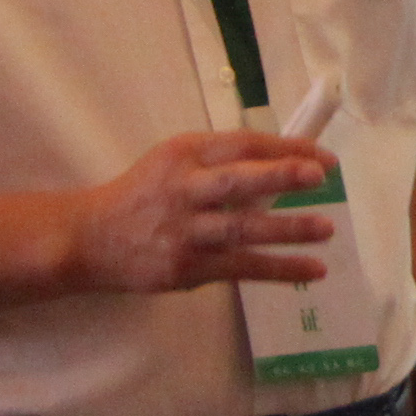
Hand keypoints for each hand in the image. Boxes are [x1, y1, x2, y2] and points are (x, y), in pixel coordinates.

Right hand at [65, 129, 339, 294]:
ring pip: (241, 229)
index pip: (242, 144)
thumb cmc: (144, 194)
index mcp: (185, 154)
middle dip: (279, 176)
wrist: (89, 238)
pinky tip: (312, 270)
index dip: (285, 148)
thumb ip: (222, 160)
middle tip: (319, 177)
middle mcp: (184, 189)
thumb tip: (290, 161)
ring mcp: (184, 231)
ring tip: (326, 228)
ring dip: (287, 229)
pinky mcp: (186, 267)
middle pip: (236, 181)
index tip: (324, 158)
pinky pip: (241, 267)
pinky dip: (280, 270)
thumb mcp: (175, 162)